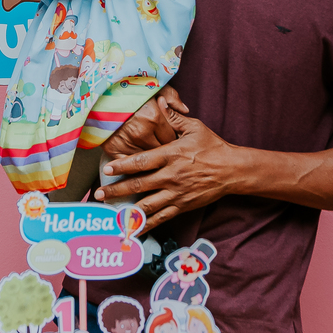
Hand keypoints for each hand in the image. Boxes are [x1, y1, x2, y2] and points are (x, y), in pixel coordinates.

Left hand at [95, 96, 231, 231]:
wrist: (232, 170)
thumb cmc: (213, 147)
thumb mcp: (195, 127)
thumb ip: (174, 118)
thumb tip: (160, 102)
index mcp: (171, 155)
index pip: (141, 162)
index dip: (122, 165)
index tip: (108, 168)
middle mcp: (171, 176)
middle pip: (138, 185)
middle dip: (117, 189)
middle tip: (100, 193)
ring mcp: (176, 194)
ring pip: (147, 205)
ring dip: (127, 210)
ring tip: (110, 212)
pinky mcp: (182, 206)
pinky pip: (161, 218)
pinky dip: (146, 225)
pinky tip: (133, 229)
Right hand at [102, 86, 188, 159]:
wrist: (97, 94)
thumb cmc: (127, 89)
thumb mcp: (151, 85)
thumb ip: (171, 96)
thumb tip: (186, 110)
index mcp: (154, 116)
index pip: (172, 138)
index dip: (175, 140)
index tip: (175, 141)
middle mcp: (142, 131)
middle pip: (162, 152)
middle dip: (165, 152)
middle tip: (167, 151)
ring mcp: (127, 142)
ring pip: (148, 161)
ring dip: (152, 161)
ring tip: (154, 159)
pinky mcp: (113, 150)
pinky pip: (131, 165)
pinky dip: (136, 167)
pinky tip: (140, 166)